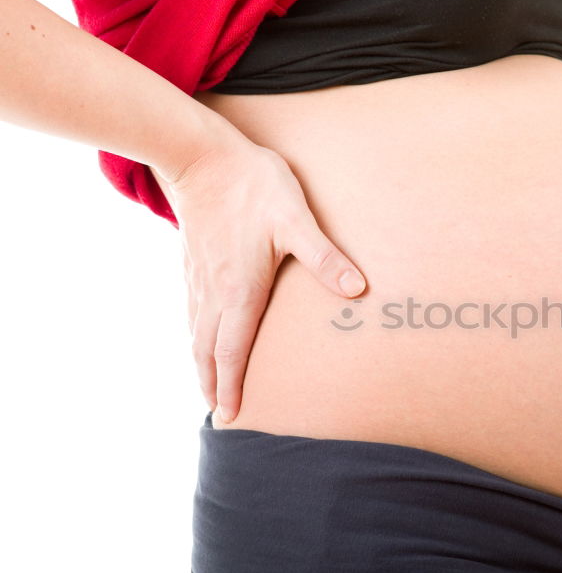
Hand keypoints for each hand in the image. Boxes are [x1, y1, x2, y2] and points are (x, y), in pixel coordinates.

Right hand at [152, 138, 366, 422]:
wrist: (201, 156)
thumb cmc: (253, 186)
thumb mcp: (296, 220)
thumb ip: (325, 257)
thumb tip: (358, 289)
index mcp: (240, 290)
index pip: (233, 351)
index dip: (232, 386)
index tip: (231, 416)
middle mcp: (214, 292)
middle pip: (209, 351)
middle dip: (214, 385)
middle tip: (220, 416)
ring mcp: (200, 277)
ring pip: (196, 333)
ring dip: (202, 365)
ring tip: (209, 387)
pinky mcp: (193, 262)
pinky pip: (192, 312)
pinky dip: (196, 337)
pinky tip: (201, 337)